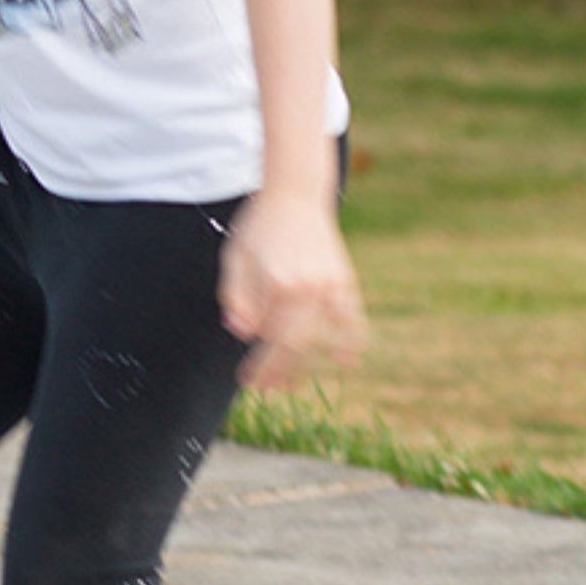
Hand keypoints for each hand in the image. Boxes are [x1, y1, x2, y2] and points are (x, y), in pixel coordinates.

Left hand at [219, 189, 366, 391]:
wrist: (294, 194)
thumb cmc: (258, 227)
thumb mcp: (235, 259)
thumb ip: (236, 297)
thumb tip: (243, 333)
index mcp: (277, 284)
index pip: (269, 338)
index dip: (260, 364)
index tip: (250, 381)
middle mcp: (306, 288)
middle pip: (295, 344)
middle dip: (280, 371)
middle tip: (267, 389)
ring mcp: (329, 285)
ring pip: (322, 335)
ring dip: (307, 363)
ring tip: (292, 383)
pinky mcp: (343, 279)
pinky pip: (350, 316)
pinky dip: (350, 339)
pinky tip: (346, 359)